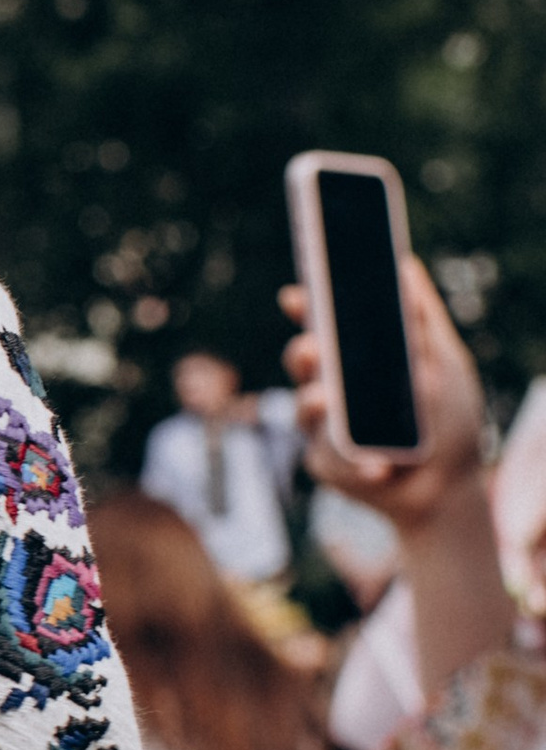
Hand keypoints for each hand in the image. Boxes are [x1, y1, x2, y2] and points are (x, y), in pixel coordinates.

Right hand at [279, 259, 484, 529]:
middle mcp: (333, 386)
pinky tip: (380, 467)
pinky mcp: (328, 463)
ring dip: (315, 404)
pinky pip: (332, 459)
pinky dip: (358, 463)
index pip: (324, 323)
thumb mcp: (445, 364)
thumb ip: (424, 321)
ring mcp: (325, 427)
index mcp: (356, 357)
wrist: (451, 483)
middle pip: (303, 361)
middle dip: (303, 353)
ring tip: (327, 400)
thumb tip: (407, 267)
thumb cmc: (448, 419)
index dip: (307, 307)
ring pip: (305, 408)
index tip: (297, 296)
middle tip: (314, 349)